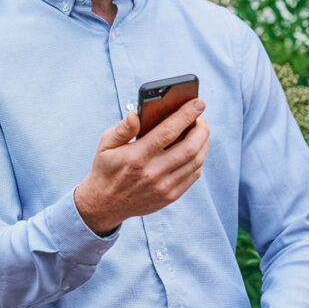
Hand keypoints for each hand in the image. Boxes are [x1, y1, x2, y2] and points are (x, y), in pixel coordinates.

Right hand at [74, 98, 209, 234]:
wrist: (104, 204)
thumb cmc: (106, 168)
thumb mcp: (105, 145)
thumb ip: (122, 128)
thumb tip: (135, 115)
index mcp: (136, 156)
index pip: (168, 132)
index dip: (186, 115)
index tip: (198, 103)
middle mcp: (152, 173)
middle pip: (190, 147)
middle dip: (201, 128)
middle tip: (200, 117)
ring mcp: (163, 187)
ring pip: (196, 161)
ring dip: (203, 143)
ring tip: (200, 131)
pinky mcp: (170, 197)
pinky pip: (193, 175)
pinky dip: (199, 159)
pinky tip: (195, 149)